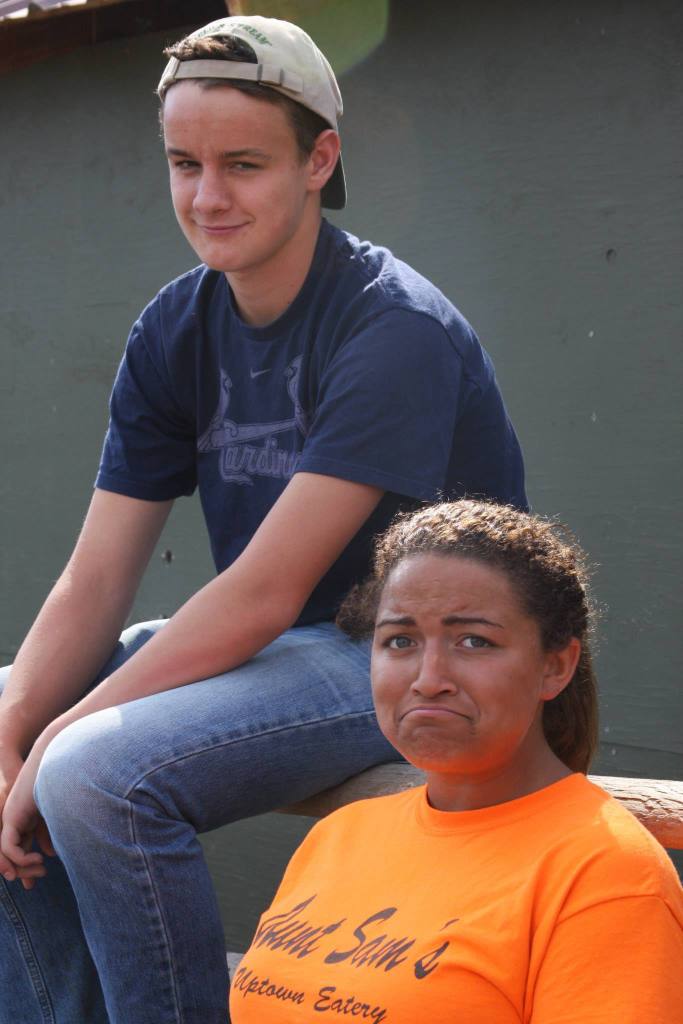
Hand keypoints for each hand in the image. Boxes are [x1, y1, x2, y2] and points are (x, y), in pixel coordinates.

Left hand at [0, 742, 52, 888]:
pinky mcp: (11, 816)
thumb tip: (51, 854)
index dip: (25, 864)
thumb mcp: (55, 815)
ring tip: (39, 871)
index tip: (38, 877)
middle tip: (36, 881)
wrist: (60, 759)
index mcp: (23, 816)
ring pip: (4, 854)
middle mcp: (13, 817)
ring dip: (20, 868)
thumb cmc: (64, 782)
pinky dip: (20, 858)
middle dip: (21, 872)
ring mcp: (10, 816)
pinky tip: (37, 860)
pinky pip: (8, 847)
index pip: (18, 847)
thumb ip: (49, 833)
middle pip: (8, 853)